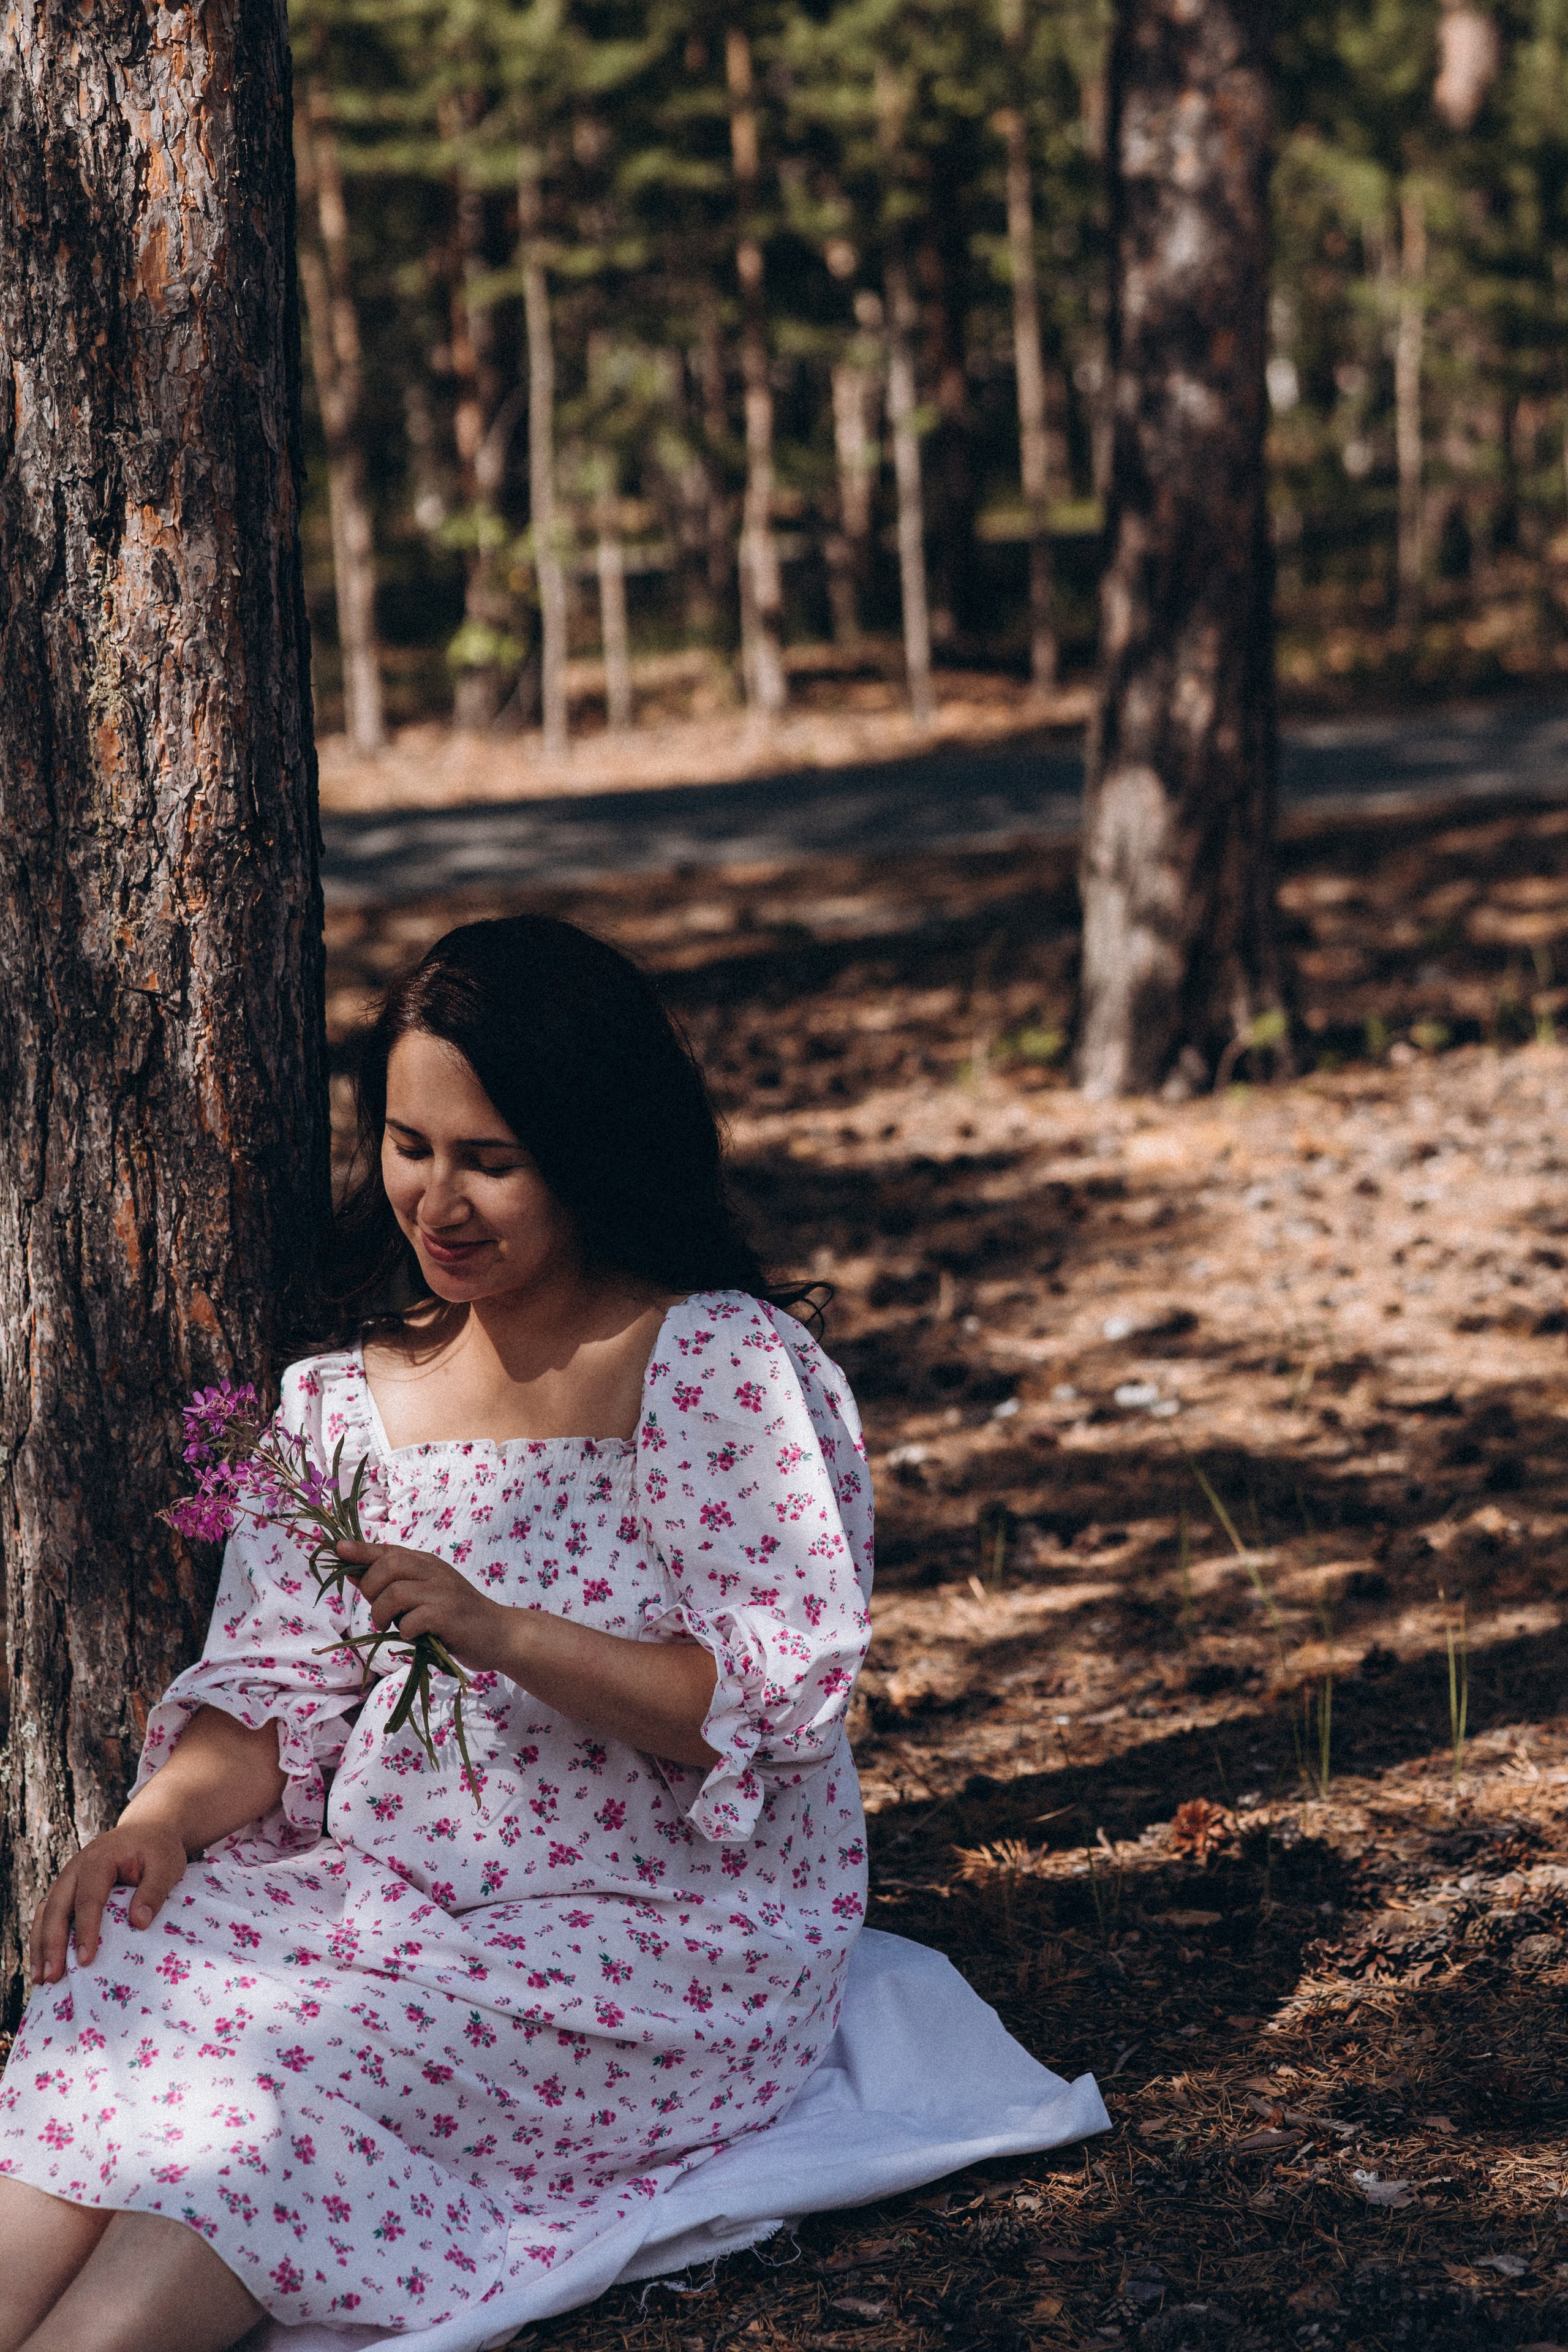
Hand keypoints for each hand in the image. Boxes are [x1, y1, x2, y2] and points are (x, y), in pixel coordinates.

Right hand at [30, 1822, 189, 1984]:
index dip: (86, 1930)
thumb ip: (154, 1891)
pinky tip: (42, 1964)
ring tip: (40, 1979)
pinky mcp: (66, 1889)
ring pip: (45, 1912)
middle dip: (52, 1944)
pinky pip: (47, 1914)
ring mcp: (67, 1878)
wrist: (146, 1830)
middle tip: (52, 1977)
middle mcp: (76, 1868)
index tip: (85, 1959)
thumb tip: (139, 1923)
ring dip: (40, 1945)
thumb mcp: (166, 1865)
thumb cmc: (158, 1850)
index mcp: (99, 1859)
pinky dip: (41, 1939)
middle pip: (57, 1907)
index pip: (89, 1898)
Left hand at [336, 1539, 515, 1676]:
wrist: (499, 1634)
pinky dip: (406, 1632)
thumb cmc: (455, 1618)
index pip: (388, 1550)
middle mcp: (435, 1571)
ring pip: (396, 1593)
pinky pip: (413, 1620)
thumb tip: (351, 1572)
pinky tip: (414, 1636)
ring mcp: (444, 1591)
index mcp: (427, 1564)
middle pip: (388, 1566)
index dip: (361, 1549)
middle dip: (370, 1589)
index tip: (338, 1548)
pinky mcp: (450, 1615)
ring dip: (383, 1615)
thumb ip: (390, 1585)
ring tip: (389, 1627)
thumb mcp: (423, 1595)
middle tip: (377, 1612)